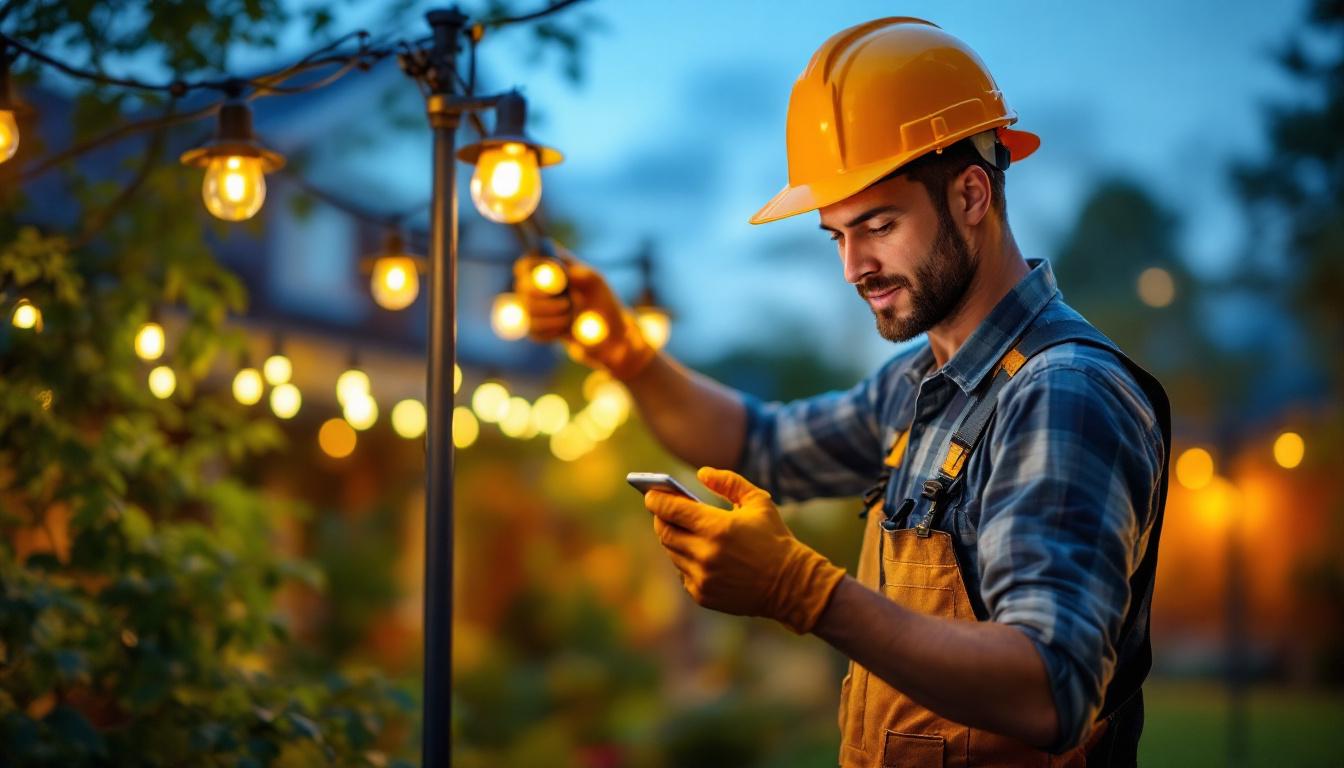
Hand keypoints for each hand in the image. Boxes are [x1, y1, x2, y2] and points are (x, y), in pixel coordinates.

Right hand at [514, 248, 654, 380]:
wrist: (605, 333)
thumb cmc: (602, 300)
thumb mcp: (596, 283)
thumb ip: (580, 275)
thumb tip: (564, 272)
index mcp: (548, 266)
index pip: (525, 265)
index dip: (534, 274)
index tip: (556, 283)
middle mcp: (535, 285)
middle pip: (522, 289)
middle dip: (545, 300)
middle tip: (567, 304)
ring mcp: (532, 307)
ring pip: (526, 312)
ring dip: (550, 318)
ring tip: (570, 317)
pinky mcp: (534, 328)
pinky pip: (533, 332)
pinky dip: (551, 332)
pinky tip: (564, 330)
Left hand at [644, 467, 846, 634]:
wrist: (791, 585)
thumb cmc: (774, 538)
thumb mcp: (758, 501)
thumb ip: (729, 482)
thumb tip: (702, 474)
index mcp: (716, 527)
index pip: (670, 509)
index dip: (656, 500)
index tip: (650, 494)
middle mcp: (705, 553)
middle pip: (665, 532)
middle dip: (660, 518)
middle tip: (662, 511)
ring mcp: (702, 577)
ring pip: (672, 553)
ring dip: (674, 539)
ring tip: (681, 529)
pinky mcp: (703, 595)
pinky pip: (683, 573)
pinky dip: (686, 562)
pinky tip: (698, 554)